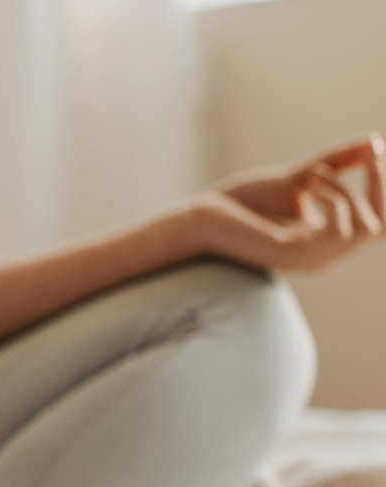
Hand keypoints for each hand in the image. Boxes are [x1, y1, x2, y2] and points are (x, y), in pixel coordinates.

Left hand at [188, 133, 385, 271]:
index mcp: (325, 244)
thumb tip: (375, 142)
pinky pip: (338, 230)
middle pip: (381, 228)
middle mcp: (322, 257)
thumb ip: (337, 164)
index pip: (378, 226)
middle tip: (371, 158)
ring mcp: (308, 259)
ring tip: (317, 174)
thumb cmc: (244, 202)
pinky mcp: (291, 253)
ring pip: (366, 229)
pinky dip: (334, 198)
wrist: (203, 218)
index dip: (384, 192)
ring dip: (348, 190)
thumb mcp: (301, 178)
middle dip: (381, 187)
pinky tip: (313, 182)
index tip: (379, 155)